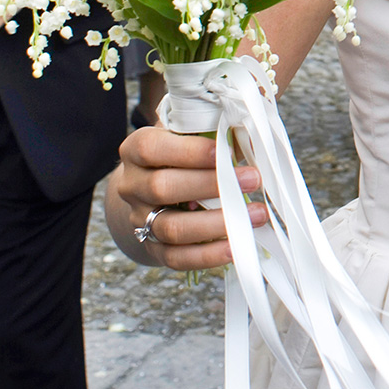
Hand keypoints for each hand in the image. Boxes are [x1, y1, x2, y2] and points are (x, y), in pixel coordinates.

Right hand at [108, 126, 268, 270]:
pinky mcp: (153, 248)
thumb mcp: (189, 134)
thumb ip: (212, 131)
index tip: (225, 151)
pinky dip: (208, 254)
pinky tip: (236, 246)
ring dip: (217, 223)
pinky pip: (177, 257)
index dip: (188, 151)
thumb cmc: (180, 153)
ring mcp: (140, 220)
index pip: (151, 149)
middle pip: (162, 188)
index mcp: (136, 149)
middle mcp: (132, 186)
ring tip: (257, 214)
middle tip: (253, 179)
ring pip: (171, 227)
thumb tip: (249, 138)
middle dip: (211, 185)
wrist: (151, 190)